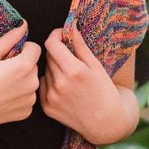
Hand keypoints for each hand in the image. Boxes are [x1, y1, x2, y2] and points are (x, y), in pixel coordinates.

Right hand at [0, 22, 40, 133]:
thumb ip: (10, 38)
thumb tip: (24, 24)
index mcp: (24, 66)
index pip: (35, 48)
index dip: (22, 48)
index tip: (8, 54)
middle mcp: (31, 83)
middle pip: (33, 65)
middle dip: (21, 64)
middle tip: (0, 71)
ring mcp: (30, 100)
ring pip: (30, 81)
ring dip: (21, 80)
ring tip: (0, 84)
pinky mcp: (26, 112)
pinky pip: (27, 97)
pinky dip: (18, 95)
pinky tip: (2, 97)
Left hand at [40, 25, 136, 144]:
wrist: (105, 123)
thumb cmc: (104, 91)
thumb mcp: (96, 66)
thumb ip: (80, 45)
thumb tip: (70, 25)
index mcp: (74, 71)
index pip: (51, 43)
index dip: (56, 36)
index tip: (62, 35)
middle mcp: (60, 84)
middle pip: (48, 56)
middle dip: (58, 52)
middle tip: (71, 58)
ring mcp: (51, 96)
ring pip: (45, 70)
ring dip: (54, 68)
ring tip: (70, 77)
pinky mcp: (46, 107)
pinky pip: (43, 84)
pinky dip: (50, 82)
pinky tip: (64, 89)